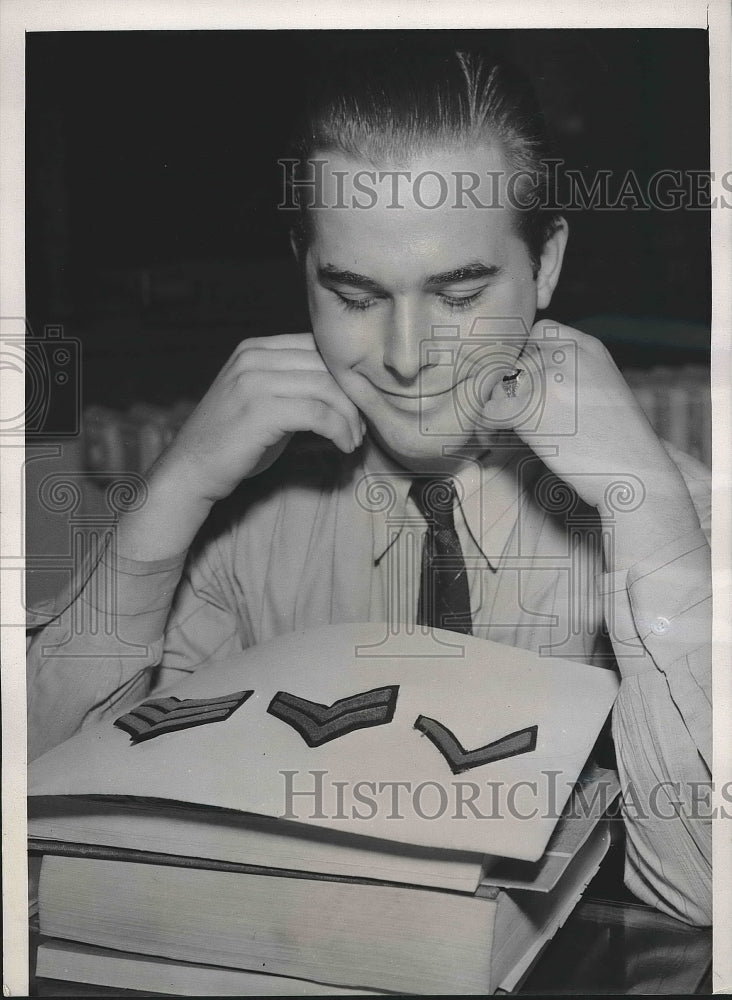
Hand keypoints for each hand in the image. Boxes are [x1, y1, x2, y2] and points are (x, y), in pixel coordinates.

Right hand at [151, 333, 363, 504]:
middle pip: (325, 365)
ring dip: (350, 417)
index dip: (344, 375)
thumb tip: (342, 385)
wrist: (190, 469)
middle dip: (352, 397)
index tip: (356, 404)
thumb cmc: (231, 441)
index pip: (316, 346)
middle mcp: (253, 358)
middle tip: (361, 426)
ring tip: (353, 439)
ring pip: (326, 388)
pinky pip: (318, 414)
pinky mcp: (260, 411)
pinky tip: (343, 445)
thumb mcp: (260, 399)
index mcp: (254, 348)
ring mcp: (254, 382)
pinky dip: (339, 430)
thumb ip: (292, 382)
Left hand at [483, 319, 689, 514]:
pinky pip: (490, 411)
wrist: (635, 470)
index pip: (540, 333)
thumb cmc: (620, 439)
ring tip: (502, 429)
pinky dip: (487, 427)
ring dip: (498, 407)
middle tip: (513, 415)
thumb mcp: (604, 385)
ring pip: (500, 386)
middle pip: (516, 362)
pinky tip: (494, 438)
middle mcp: (566, 356)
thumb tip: (521, 373)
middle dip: (512, 389)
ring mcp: (547, 381)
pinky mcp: (531, 410)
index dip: (528, 357)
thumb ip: (570, 370)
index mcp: (587, 347)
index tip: (527, 382)